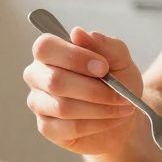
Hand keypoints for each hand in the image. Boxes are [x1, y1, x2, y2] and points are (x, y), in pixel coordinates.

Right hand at [23, 27, 143, 154]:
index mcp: (51, 51)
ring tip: (122, 106)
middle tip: (120, 93)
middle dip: (92, 89)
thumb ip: (103, 44)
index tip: (104, 67)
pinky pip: (69, 127)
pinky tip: (112, 119)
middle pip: (53, 80)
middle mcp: (38, 75)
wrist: (123, 112)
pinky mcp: (46, 127)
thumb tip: (77, 33)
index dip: (74, 57)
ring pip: (63, 107)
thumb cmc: (117, 81)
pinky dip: (97, 123)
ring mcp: (39, 102)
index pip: (46, 47)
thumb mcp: (120, 59)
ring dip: (99, 108)